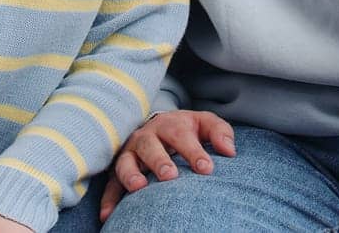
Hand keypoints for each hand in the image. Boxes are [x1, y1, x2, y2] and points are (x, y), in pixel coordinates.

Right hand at [97, 110, 235, 220]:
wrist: (158, 126)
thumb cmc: (186, 129)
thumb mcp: (204, 123)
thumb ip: (219, 132)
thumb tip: (229, 151)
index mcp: (169, 124)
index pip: (180, 135)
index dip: (193, 151)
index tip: (206, 169)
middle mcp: (146, 136)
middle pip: (150, 146)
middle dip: (159, 160)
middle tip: (170, 176)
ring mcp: (130, 153)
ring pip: (125, 162)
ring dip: (130, 175)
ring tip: (138, 188)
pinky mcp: (119, 169)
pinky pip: (110, 184)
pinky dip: (109, 199)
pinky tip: (108, 215)